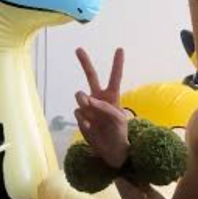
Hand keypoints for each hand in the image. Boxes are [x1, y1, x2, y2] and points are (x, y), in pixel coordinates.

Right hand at [74, 47, 129, 169]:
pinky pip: (78, 112)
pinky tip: (90, 125)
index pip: (115, 77)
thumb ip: (104, 108)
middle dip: (84, 62)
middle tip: (78, 48)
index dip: (117, 63)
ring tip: (89, 108)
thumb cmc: (119, 133)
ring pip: (80, 96)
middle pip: (91, 76)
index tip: (120, 49)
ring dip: (84, 100)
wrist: (110, 150)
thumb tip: (87, 100)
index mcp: (112, 96)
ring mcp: (88, 106)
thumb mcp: (118, 119)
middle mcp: (99, 97)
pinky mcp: (81, 116)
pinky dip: (83, 118)